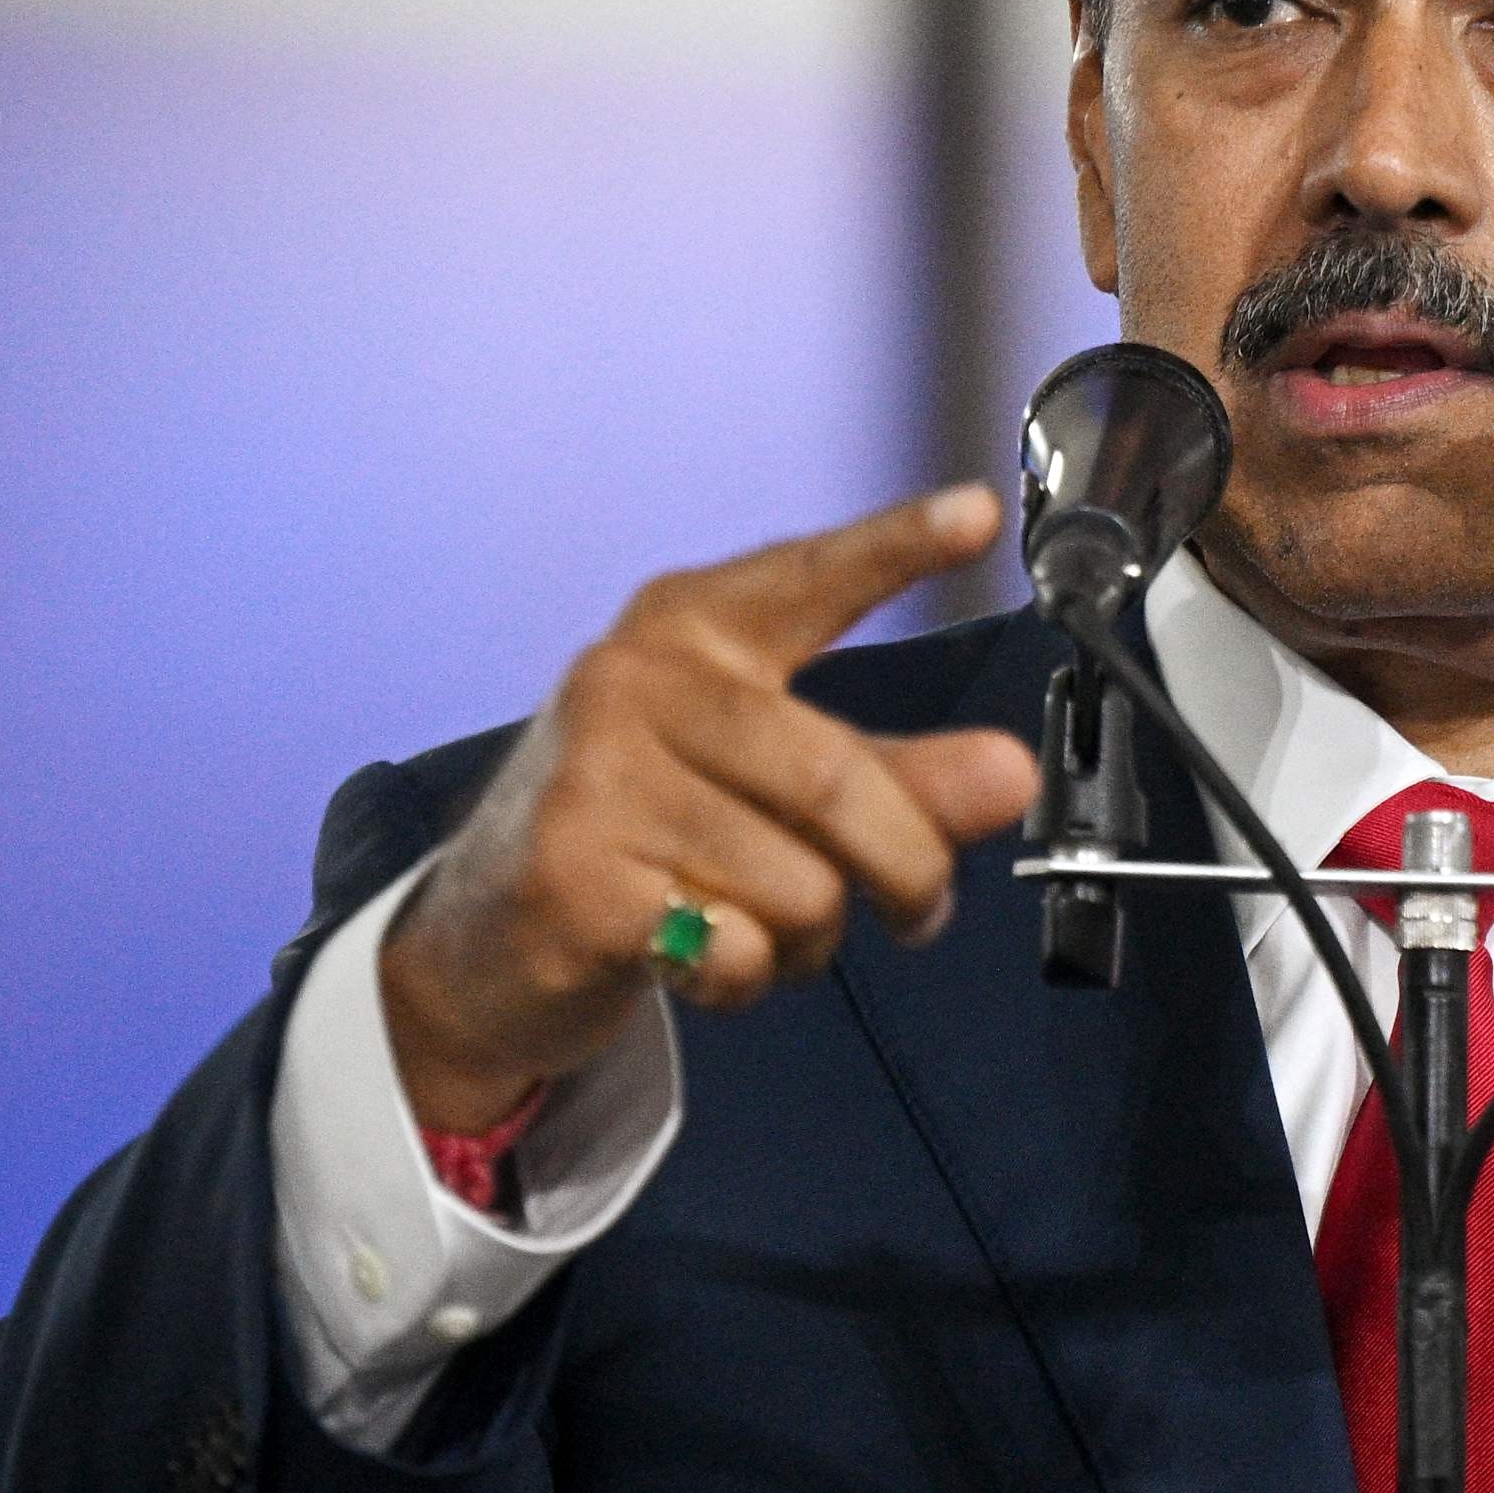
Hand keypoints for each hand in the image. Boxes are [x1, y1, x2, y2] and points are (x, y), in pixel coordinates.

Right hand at [377, 486, 1041, 1131]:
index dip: (896, 545)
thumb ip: (895, 777)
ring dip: (814, 940)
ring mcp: (594, 778)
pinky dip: (747, 979)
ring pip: (799, 883)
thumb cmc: (646, 836)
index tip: (978, 512)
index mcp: (689, 630)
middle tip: (922, 907)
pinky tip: (699, 960)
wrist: (487, 937)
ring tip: (763, 930)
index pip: (808, 578)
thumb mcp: (769, 788)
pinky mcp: (574, 880)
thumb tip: (1006, 774)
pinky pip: (735, 948)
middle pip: (835, 778)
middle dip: (907, 865)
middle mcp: (633, 681)